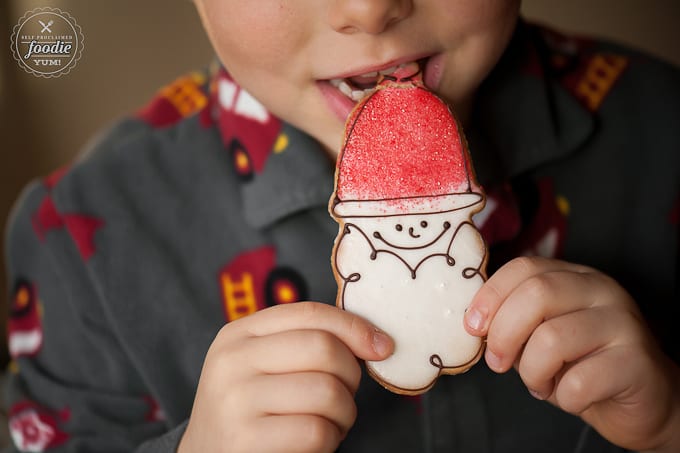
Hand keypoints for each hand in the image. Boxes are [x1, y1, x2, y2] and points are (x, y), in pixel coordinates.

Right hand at [178, 302, 393, 452]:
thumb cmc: (252, 410)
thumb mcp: (264, 365)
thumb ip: (305, 344)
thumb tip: (376, 341)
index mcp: (239, 334)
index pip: (310, 314)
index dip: (355, 327)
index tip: (382, 346)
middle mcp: (232, 361)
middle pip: (323, 349)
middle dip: (350, 376)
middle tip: (344, 396)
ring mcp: (235, 401)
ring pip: (327, 392)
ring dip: (343, 414)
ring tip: (328, 423)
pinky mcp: (245, 441)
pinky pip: (316, 432)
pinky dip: (329, 440)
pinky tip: (314, 443)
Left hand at [464, 256, 679, 451]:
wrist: (641, 400)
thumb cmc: (580, 365)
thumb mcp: (539, 336)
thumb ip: (513, 322)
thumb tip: (474, 324)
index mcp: (574, 276)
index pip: (524, 268)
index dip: (490, 295)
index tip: (473, 327)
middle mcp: (601, 290)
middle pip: (536, 294)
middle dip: (504, 334)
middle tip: (498, 363)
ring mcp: (623, 322)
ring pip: (552, 339)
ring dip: (532, 371)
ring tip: (539, 383)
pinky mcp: (636, 361)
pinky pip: (580, 381)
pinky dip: (563, 397)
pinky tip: (569, 397)